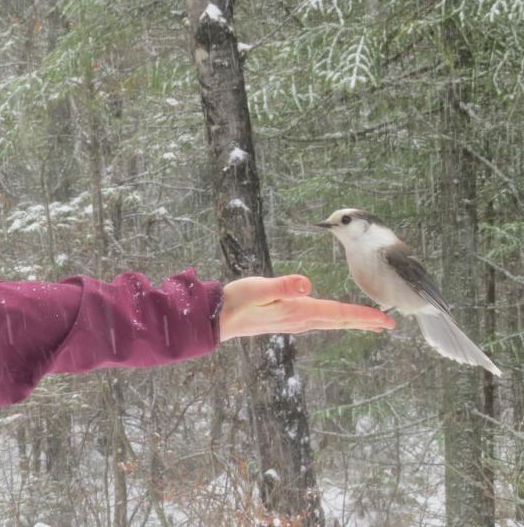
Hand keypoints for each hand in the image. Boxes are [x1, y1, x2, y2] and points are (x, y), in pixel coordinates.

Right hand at [218, 275, 394, 341]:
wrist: (217, 320)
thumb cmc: (236, 302)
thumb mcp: (257, 289)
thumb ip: (282, 286)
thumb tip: (307, 284)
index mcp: (298, 312)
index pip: (338, 313)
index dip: (364, 315)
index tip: (386, 319)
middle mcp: (300, 320)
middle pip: (340, 321)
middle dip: (365, 322)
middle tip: (390, 324)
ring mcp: (293, 322)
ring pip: (331, 322)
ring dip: (352, 322)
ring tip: (371, 323)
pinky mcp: (286, 320)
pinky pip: (320, 321)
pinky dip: (336, 320)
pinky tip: (335, 319)